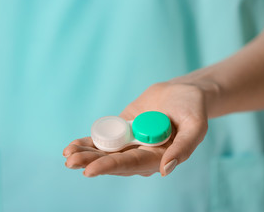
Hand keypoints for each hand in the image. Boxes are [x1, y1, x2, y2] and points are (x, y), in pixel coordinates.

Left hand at [63, 81, 213, 176]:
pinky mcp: (123, 129)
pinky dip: (89, 142)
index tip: (89, 170)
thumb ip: (183, 149)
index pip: (131, 165)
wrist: (183, 92)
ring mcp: (131, 142)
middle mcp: (141, 153)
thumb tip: (165, 170)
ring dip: (86, 154)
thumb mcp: (195, 127)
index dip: (110, 167)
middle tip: (70, 162)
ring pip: (105, 151)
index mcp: (158, 158)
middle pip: (113, 161)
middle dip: (91, 161)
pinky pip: (104, 138)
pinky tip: (72, 146)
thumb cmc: (193, 109)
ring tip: (67, 154)